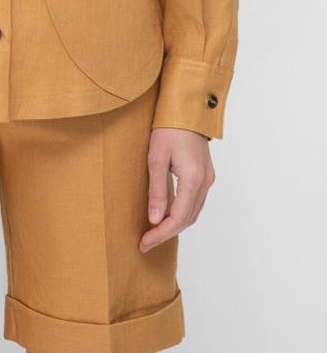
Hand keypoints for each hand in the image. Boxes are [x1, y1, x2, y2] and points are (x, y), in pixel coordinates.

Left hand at [139, 127, 214, 252]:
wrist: (186, 109)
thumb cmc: (168, 129)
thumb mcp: (156, 158)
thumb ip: (157, 190)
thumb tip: (155, 219)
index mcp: (193, 179)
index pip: (178, 218)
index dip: (161, 234)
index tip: (144, 243)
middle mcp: (205, 182)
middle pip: (188, 219)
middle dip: (166, 233)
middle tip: (146, 242)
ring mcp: (208, 178)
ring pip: (193, 212)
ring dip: (175, 225)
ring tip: (153, 233)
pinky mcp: (205, 174)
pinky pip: (195, 202)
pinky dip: (182, 213)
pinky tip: (167, 215)